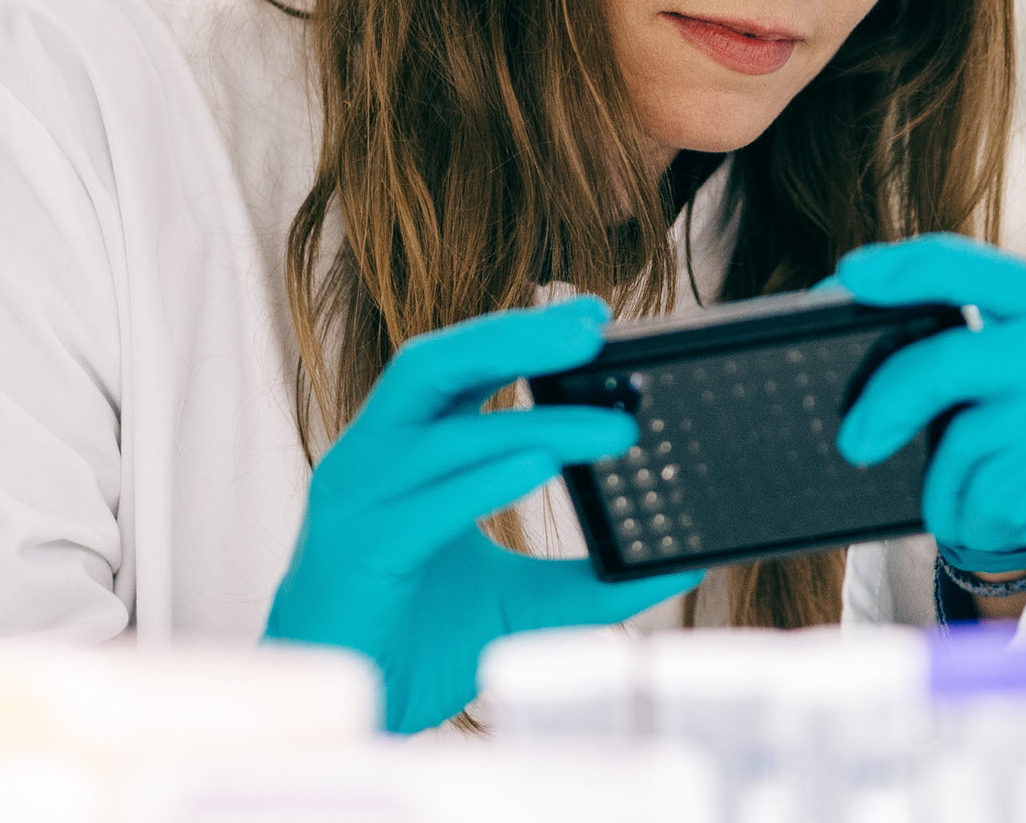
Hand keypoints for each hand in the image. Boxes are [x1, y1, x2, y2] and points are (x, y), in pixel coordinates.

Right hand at [263, 296, 701, 731]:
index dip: (521, 332)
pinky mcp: (357, 552)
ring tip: (612, 427)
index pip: (460, 363)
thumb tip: (680, 561)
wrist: (345, 708)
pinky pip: (423, 504)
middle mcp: (372, 454)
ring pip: (439, 430)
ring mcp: (357, 497)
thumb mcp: (519, 600)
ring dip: (531, 420)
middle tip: (593, 330)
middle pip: (436, 363)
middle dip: (514, 338)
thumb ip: (588, 579)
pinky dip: (485, 479)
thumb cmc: (416, 636)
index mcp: (404, 446)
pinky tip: (541, 464)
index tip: (594, 317)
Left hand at [835, 235, 1025, 623]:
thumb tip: (908, 373)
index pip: (975, 267)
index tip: (849, 275)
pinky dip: (979, 524)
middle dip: (882, 402)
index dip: (903, 266)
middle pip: (941, 360)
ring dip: (953, 492)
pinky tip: (1025, 532)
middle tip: (852, 440)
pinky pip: (976, 497)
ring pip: (956, 444)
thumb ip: (1023, 366)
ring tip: (983, 512)